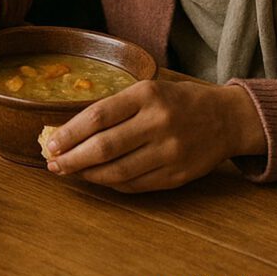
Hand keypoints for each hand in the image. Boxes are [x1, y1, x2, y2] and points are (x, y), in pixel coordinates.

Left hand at [45, 80, 266, 191]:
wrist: (226, 118)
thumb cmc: (177, 100)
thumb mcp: (147, 90)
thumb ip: (114, 108)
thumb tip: (71, 130)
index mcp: (146, 95)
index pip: (98, 116)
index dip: (70, 132)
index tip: (50, 143)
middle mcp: (158, 123)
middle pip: (105, 146)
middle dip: (73, 158)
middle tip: (53, 164)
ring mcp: (170, 152)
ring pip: (119, 171)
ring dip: (89, 174)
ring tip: (71, 172)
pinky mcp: (178, 175)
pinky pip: (136, 185)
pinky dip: (112, 183)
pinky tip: (97, 178)